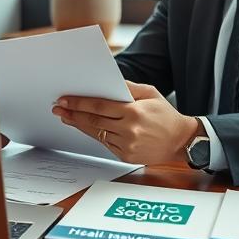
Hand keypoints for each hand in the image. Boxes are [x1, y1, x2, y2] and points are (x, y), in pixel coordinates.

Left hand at [51, 81, 200, 164]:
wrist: (180, 140)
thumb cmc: (165, 114)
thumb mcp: (150, 93)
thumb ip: (128, 87)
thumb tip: (106, 82)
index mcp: (134, 112)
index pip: (99, 106)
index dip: (79, 103)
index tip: (64, 100)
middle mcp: (129, 130)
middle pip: (93, 121)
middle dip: (73, 114)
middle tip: (58, 108)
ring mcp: (127, 145)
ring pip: (96, 133)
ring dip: (79, 125)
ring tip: (66, 117)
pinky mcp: (126, 156)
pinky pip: (104, 143)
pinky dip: (94, 135)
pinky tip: (84, 128)